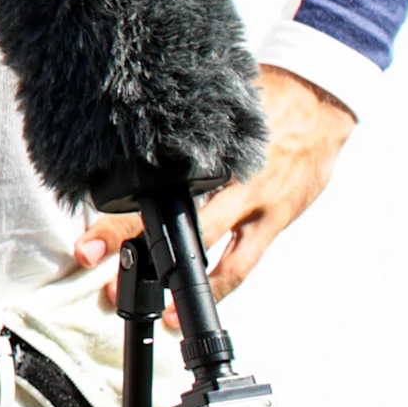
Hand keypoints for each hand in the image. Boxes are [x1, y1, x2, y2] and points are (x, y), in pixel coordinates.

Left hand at [75, 65, 355, 306]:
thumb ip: (179, 126)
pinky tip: (199, 305)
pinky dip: (221, 283)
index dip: (117, 209)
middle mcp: (230, 179)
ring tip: (154, 309)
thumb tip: (126, 129)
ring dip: (181, 283)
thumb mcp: (214, 105)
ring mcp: (255, 204)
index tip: (89, 228)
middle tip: (93, 256)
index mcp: (209, 149)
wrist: (319, 101)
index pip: (153, 182)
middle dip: (129, 241)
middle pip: (172, 217)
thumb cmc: (261, 97)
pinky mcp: (275, 220)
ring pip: (214, 253)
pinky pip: (245, 261)